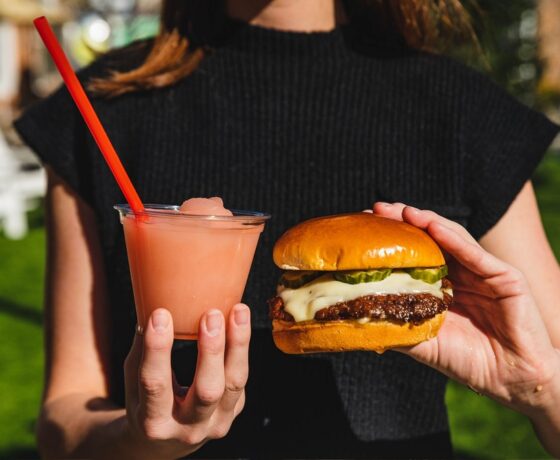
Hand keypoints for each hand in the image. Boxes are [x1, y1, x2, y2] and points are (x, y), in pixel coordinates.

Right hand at [123, 305, 250, 458]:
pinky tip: (240, 319)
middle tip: (211, 315)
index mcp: (153, 423)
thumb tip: (151, 304)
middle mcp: (188, 429)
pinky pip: (240, 377)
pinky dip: (241, 347)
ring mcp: (216, 423)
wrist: (165, 443)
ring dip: (238, 344)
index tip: (160, 315)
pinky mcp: (234, 411)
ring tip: (238, 311)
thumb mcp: (133, 382)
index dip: (158, 350)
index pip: (155, 384)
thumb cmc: (145, 401)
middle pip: (206, 391)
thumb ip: (142, 350)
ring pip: (234, 383)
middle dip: (211, 351)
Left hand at [372, 203, 559, 416]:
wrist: (511, 380)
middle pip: (430, 238)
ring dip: (427, 222)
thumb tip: (356, 319)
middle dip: (403, 221)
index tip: (364, 227)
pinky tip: (433, 226)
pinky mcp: (505, 277)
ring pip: (452, 238)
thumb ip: (395, 327)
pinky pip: (476, 255)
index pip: (414, 253)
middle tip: (377, 209)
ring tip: (402, 212)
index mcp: (442, 284)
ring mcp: (483, 271)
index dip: (391, 239)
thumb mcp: (423, 341)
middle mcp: (461, 272)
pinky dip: (454, 239)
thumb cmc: (467, 361)